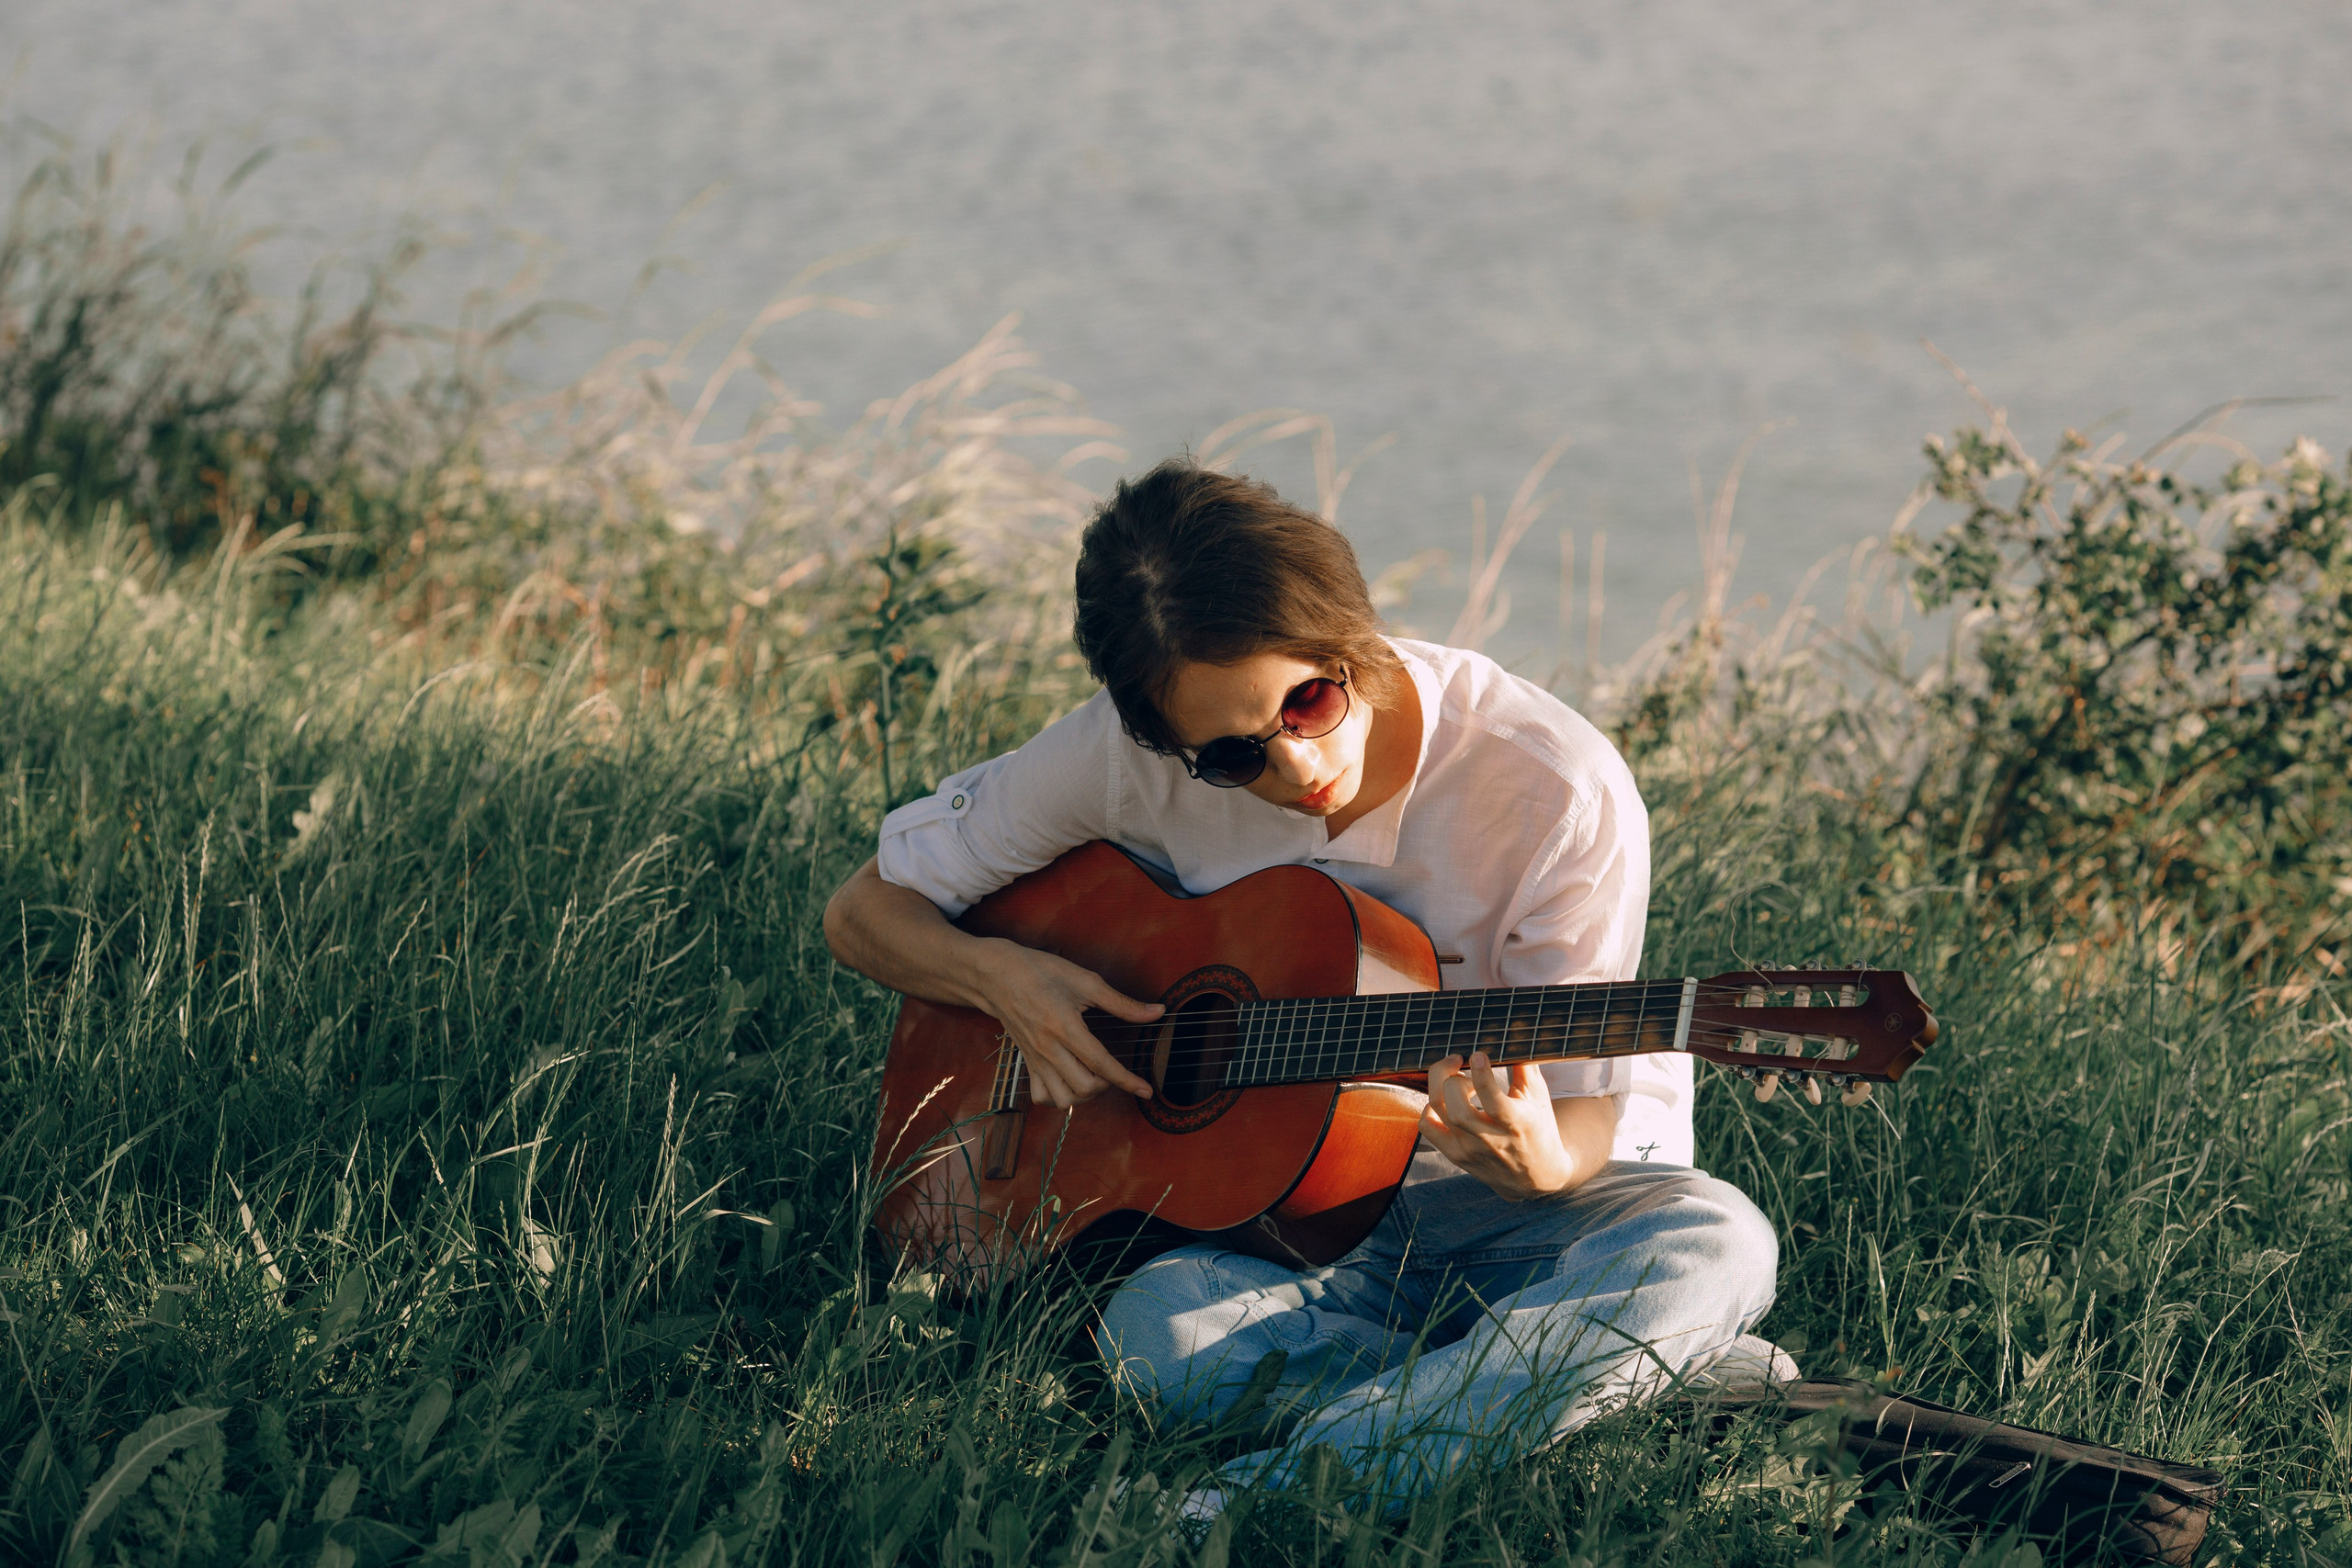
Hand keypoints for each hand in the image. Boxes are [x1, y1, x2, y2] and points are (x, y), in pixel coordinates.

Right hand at [970, 940, 1160, 1108]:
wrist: (997, 975)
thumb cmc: (1041, 972)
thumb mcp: (1085, 981)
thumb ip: (1122, 1003)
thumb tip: (1157, 1012)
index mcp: (1065, 1026)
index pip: (1101, 1063)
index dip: (1127, 1080)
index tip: (1146, 1091)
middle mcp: (1048, 1049)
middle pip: (1083, 1087)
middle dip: (1107, 1086)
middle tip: (1114, 1070)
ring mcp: (1035, 1059)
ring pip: (1062, 1099)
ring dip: (1084, 1096)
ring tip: (1093, 1078)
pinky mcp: (1026, 1063)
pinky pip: (1042, 1096)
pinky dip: (1059, 1097)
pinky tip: (1070, 1082)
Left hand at [1419, 1052, 1579, 1199]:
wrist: (1535, 1177)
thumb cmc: (1538, 1128)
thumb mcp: (1539, 1098)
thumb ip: (1525, 1067)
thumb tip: (1511, 1035)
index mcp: (1517, 1124)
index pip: (1493, 1100)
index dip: (1481, 1074)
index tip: (1478, 1054)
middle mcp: (1490, 1140)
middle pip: (1455, 1107)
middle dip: (1452, 1077)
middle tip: (1461, 1062)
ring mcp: (1469, 1150)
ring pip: (1437, 1113)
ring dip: (1441, 1086)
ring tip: (1457, 1078)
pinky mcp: (1455, 1155)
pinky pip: (1427, 1126)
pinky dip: (1429, 1106)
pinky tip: (1445, 1099)